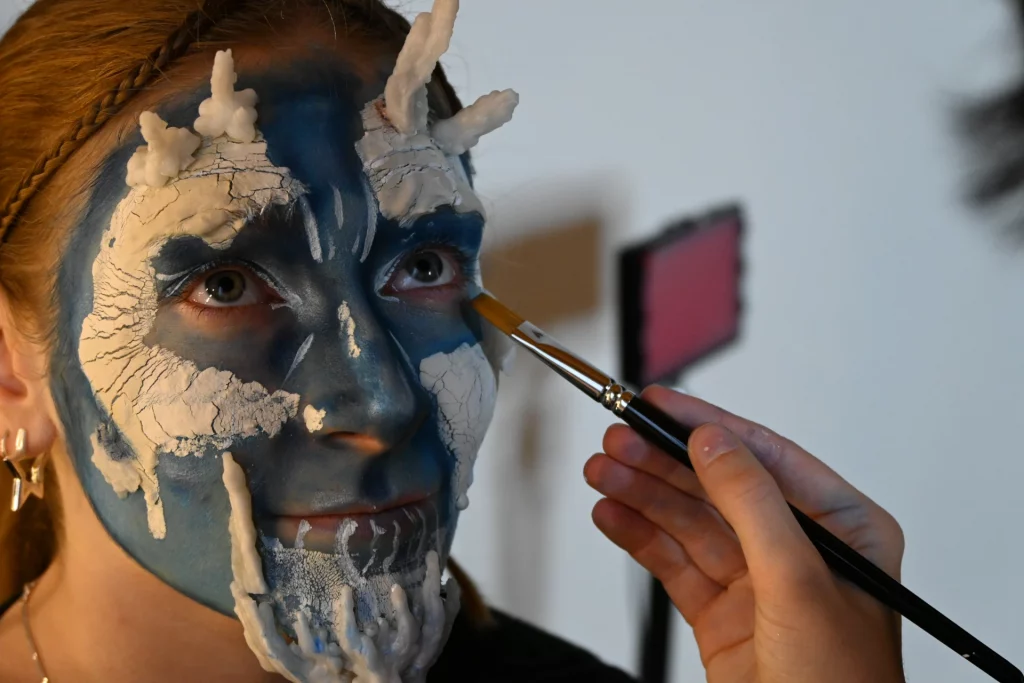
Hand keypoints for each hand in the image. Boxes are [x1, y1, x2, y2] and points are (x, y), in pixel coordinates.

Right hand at [584, 386, 905, 682]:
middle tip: (618, 439)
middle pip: (716, 487)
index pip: (766, 458)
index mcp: (842, 528)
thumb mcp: (797, 581)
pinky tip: (612, 515)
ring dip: (642, 494)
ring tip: (601, 472)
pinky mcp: (719, 613)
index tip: (662, 403)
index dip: (709, 426)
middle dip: (663, 461)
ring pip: (688, 522)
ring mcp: (755, 581)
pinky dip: (639, 538)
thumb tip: (715, 441)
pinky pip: (673, 563)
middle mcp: (797, 549)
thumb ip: (752, 504)